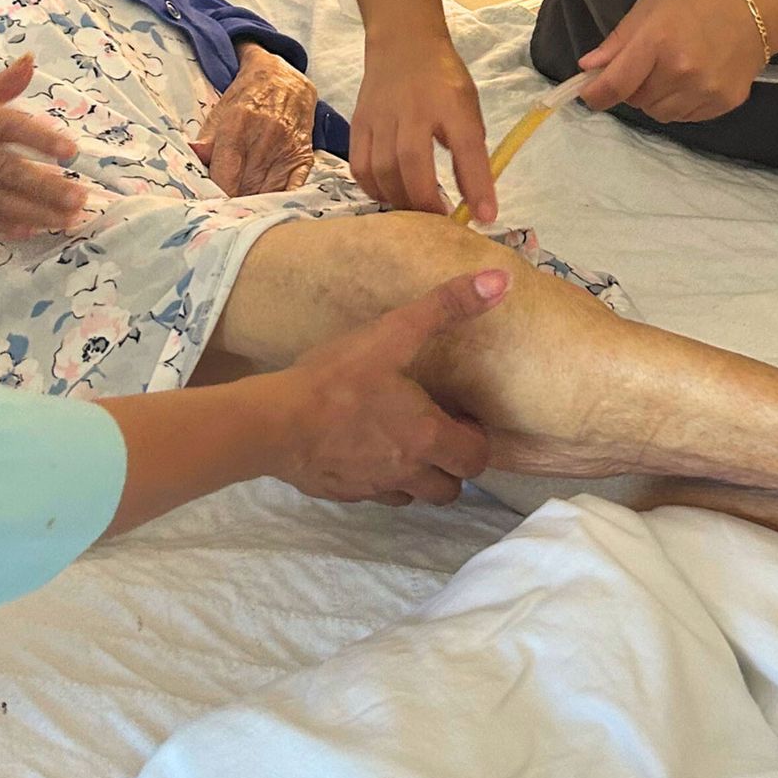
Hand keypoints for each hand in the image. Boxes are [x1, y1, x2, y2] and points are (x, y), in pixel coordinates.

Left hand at [192, 46, 317, 195]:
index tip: (207, 203)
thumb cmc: (247, 96)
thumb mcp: (220, 110)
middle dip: (231, 202)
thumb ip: (207, 138)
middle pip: (244, 190)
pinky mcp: (302, 156)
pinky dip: (278, 200)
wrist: (286, 79)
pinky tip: (266, 205)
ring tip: (240, 209)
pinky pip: (292, 189)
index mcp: (238, 126)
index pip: (224, 176)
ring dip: (252, 204)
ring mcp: (286, 149)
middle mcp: (265, 139)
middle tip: (221, 209)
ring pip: (266, 194)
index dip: (214, 195)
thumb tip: (192, 157)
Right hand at [263, 265, 503, 503]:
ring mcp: (374, 488)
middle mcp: (407, 472)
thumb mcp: (392, 334)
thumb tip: (501, 280)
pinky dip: (378, 480)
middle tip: (434, 431)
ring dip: (417, 476)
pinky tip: (361, 451)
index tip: (457, 416)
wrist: (276, 423)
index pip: (477, 458)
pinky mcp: (343, 494)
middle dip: (451, 464)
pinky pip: (374, 496)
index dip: (474, 438)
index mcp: (428, 437)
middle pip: (450, 488)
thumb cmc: (337, 380)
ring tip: (401, 442)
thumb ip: (446, 306)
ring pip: (413, 497)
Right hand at [349, 33, 495, 222]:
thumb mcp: (468, 107)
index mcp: (451, 103)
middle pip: (413, 163)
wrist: (403, 42)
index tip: (485, 217)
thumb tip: (473, 201)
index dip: (477, 184)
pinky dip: (374, 189)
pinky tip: (389, 196)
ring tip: (415, 215)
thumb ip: (470, 149)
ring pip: (383, 168)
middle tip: (438, 223)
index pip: (467, 146)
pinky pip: (360, 165)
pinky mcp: (358, 123)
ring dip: (400, 200)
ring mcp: (381, 116)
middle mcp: (413, 109)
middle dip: (426, 202)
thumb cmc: (443, 80)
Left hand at [578, 0, 766, 122]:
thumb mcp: (651, 6)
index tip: (589, 95)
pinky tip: (692, 79)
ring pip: (660, 114)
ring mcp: (704, 90)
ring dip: (656, 99)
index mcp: (657, 41)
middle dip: (632, 88)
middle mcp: (680, 70)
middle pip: (636, 101)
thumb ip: (618, 41)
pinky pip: (686, 117)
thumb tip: (589, 68)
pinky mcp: (724, 102)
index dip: (595, 95)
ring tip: (671, 71)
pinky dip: (680, 104)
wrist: (760, 5)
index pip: (615, 84)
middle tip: (647, 65)